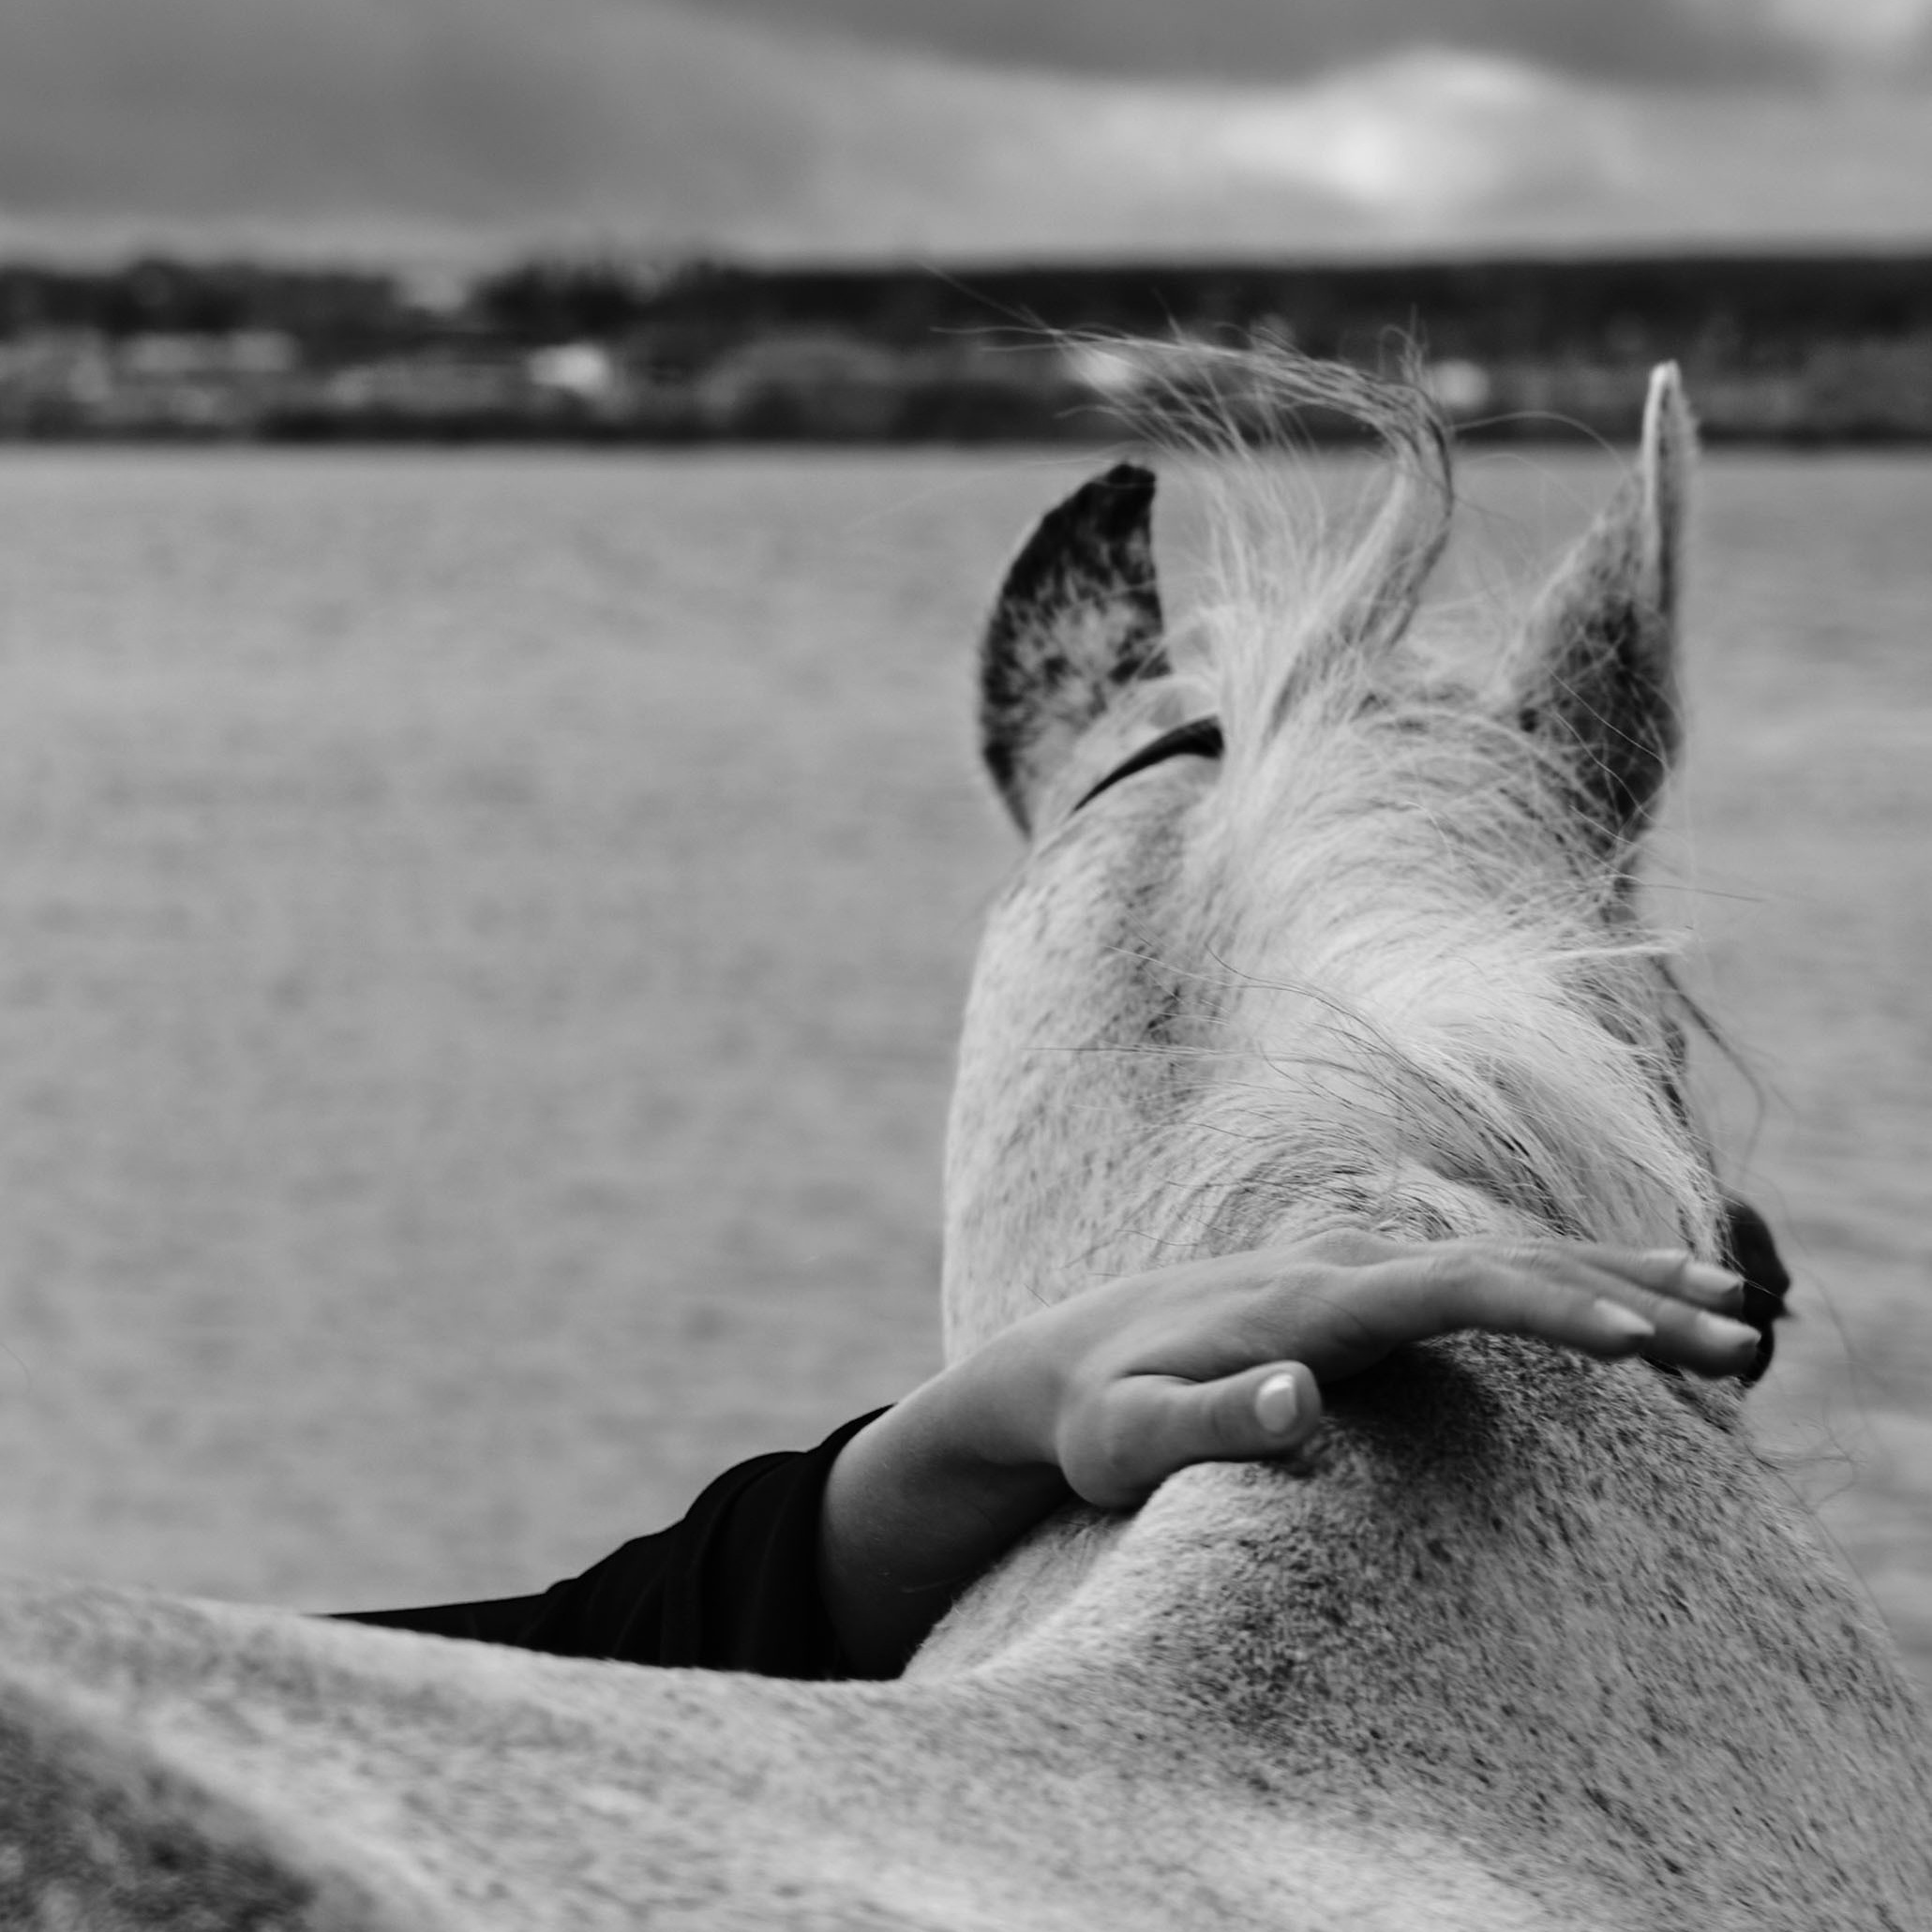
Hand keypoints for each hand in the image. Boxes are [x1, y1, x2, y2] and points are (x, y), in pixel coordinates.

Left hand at [820, 1232, 1755, 1672]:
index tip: (1643, 1339)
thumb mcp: (1123, 1438)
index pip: (1449, 1288)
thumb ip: (1206, 1420)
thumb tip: (1303, 1394)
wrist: (1053, 1362)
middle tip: (1745, 1331)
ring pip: (1504, 1261)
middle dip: (1628, 1291)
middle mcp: (1340, 1271)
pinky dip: (1566, 1283)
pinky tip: (1626, 1303)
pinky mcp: (1354, 1295)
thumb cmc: (1090, 1415)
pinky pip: (1478, 1281)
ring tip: (1730, 1309)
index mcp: (1305, 1302)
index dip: (1549, 1309)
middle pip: (1505, 1264)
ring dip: (1617, 1279)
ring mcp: (1351, 1276)